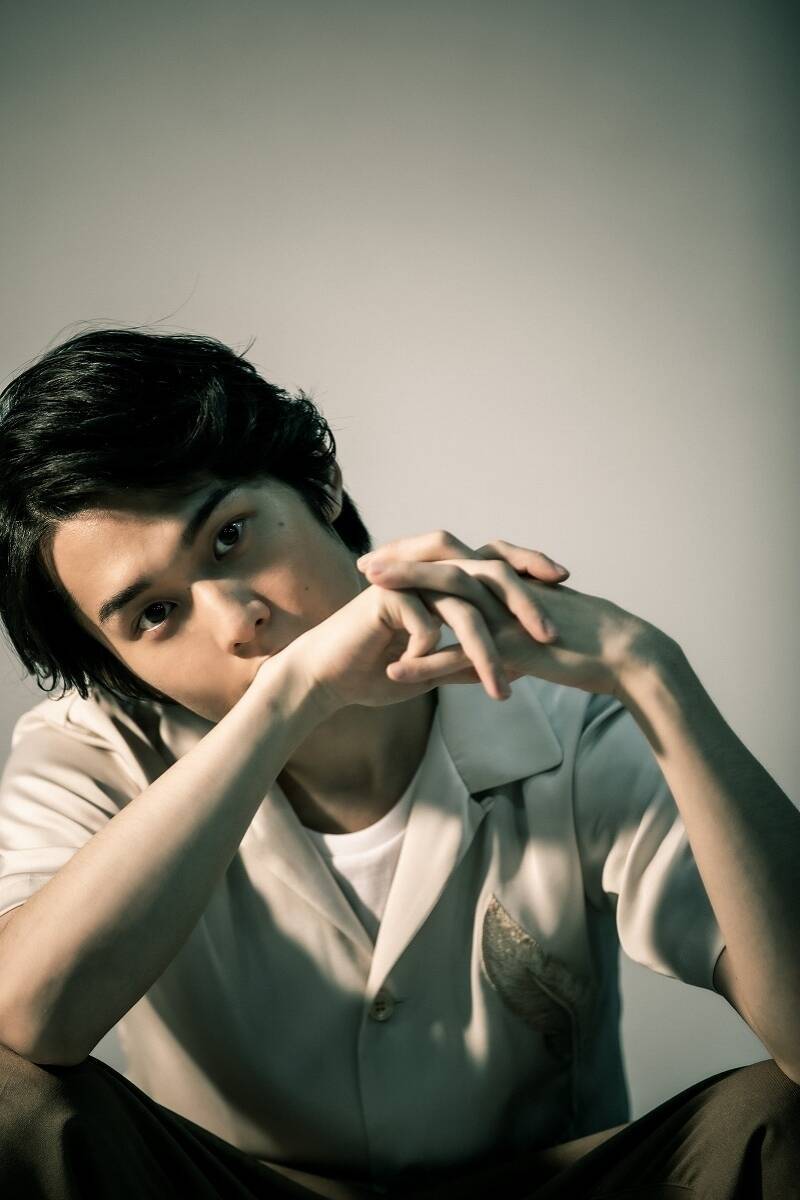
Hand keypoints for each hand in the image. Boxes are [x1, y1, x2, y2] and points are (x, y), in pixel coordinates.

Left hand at [356, 530, 658, 697]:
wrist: (626, 656)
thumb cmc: (584, 644)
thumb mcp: (536, 627)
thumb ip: (504, 625)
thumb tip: (474, 642)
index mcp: (511, 581)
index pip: (457, 560)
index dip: (420, 558)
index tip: (385, 559)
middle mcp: (508, 589)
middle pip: (447, 566)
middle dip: (403, 563)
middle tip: (365, 563)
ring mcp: (512, 614)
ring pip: (452, 598)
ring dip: (407, 594)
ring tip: (367, 594)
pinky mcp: (518, 646)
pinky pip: (465, 654)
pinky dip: (428, 664)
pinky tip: (396, 673)